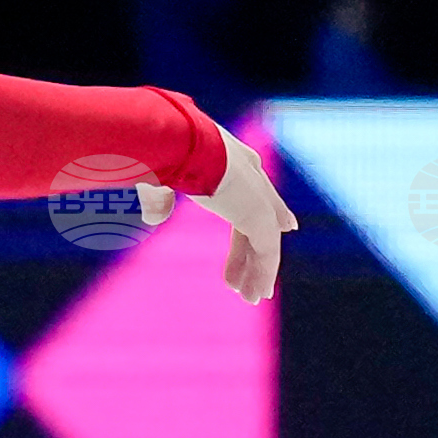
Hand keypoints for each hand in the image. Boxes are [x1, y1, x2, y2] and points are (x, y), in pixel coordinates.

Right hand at [133, 128, 293, 301]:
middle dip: (258, 247)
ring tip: (251, 296)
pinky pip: (266, 251)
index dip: (265, 210)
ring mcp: (256, 194)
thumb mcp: (157, 178)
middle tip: (257, 273)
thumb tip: (154, 219)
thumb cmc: (159, 151)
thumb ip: (160, 199)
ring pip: (264, 237)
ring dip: (257, 269)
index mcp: (228, 158)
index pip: (252, 189)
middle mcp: (248, 173)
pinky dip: (262, 273)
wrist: (173, 141)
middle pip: (260, 217)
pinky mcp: (260, 215)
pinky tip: (255, 293)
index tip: (283, 227)